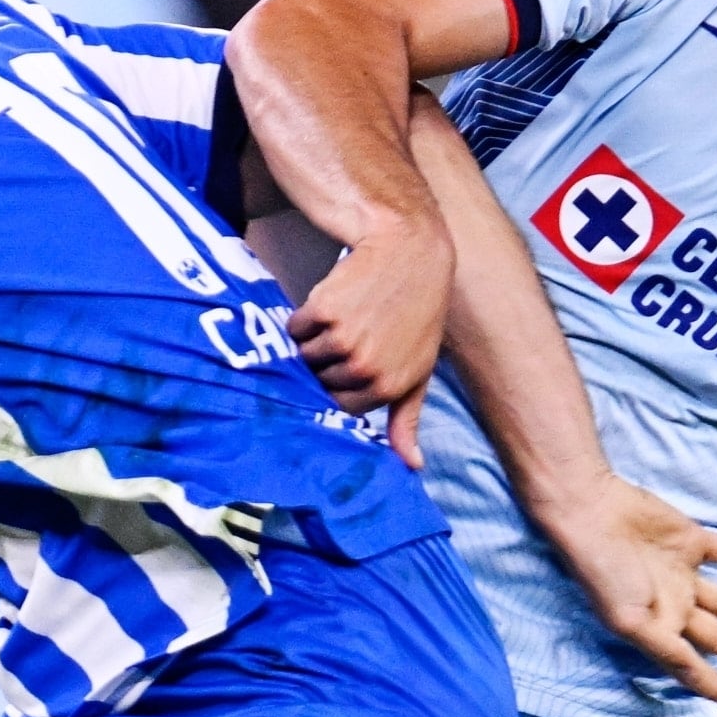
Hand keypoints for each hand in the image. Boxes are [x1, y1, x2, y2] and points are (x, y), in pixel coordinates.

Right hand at [288, 214, 450, 434]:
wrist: (410, 251)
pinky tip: (331, 302)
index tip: (345, 367)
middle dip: (323, 364)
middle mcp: (363, 367)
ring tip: (339, 319)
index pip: (338, 407)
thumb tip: (411, 464)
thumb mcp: (421, 369)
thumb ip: (407, 419)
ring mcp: (341, 340)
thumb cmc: (419, 313)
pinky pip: (295, 328)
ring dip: (311, 341)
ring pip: (303, 356)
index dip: (337, 386)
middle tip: (343, 338)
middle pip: (318, 382)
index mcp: (385, 387)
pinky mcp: (322, 311)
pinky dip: (303, 318)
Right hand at [536, 474, 716, 703]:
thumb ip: (668, 649)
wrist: (593, 514)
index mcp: (657, 628)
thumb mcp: (632, 622)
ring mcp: (682, 573)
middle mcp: (672, 605)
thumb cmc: (606, 573)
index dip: (708, 681)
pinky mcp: (691, 541)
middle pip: (715, 634)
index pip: (688, 663)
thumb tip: (697, 676)